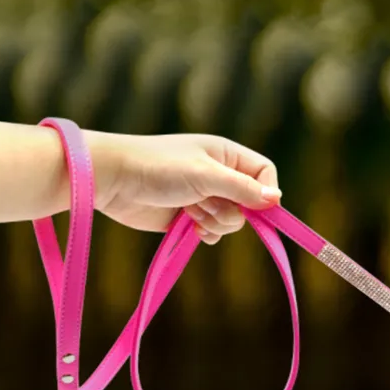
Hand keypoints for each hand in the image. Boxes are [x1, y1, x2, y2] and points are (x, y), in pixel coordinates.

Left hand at [87, 131, 280, 243]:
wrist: (113, 180)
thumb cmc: (158, 168)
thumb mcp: (206, 175)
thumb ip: (242, 188)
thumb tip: (276, 200)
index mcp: (226, 155)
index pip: (265, 174)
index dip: (265, 193)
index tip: (258, 208)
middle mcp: (220, 175)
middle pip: (251, 204)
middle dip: (232, 211)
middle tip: (207, 204)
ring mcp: (206, 197)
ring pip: (233, 221)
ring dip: (216, 222)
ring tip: (190, 211)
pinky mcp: (191, 217)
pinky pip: (216, 233)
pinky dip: (207, 234)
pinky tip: (190, 227)